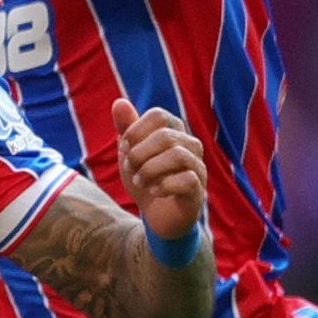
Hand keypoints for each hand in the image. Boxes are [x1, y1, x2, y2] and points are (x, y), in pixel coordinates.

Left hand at [114, 105, 206, 250]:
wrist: (156, 216)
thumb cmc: (146, 179)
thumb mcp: (130, 153)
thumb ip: (126, 128)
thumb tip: (119, 102)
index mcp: (175, 131)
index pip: (158, 115)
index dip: (135, 130)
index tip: (125, 147)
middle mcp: (191, 145)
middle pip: (165, 136)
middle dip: (139, 153)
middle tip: (130, 168)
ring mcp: (198, 168)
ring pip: (177, 156)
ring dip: (149, 170)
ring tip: (139, 181)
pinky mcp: (198, 190)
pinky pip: (186, 180)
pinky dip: (162, 185)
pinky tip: (153, 190)